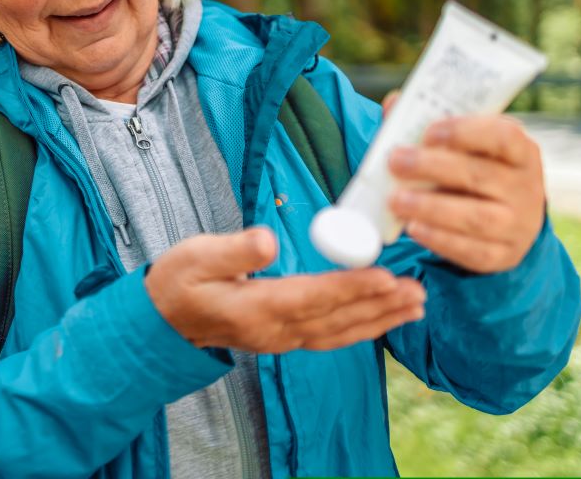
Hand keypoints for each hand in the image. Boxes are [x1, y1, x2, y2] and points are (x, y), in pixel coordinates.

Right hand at [145, 227, 424, 352]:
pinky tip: (385, 319)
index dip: (350, 287)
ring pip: (339, 333)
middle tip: (418, 292)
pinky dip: (363, 328)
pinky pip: (331, 337)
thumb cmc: (177, 281)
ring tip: (416, 306)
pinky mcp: (285, 338)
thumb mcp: (195, 255)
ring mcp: (281, 339)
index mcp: (254, 308)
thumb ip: (233, 249)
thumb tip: (269, 240)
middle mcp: (274, 330)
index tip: (385, 276)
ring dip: (380, 320)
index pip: (312, 297)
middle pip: (336, 319)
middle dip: (379, 305)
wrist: (162, 321)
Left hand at [383, 93, 545, 273]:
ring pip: (476, 217)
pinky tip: (413, 227)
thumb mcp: (464, 148)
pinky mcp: (503, 255)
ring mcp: (518, 225)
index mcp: (521, 152)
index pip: (503, 136)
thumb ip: (430, 126)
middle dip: (432, 168)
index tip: (429, 133)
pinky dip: (440, 240)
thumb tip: (394, 103)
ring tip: (395, 199)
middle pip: (479, 176)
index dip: (465, 132)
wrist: (506, 221)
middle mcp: (526, 188)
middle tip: (395, 162)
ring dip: (431, 207)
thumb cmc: (475, 171)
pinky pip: (471, 251)